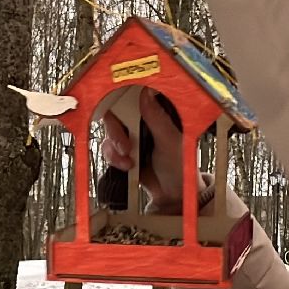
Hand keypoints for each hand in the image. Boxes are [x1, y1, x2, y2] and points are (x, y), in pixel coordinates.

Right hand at [100, 93, 184, 210]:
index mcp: (156, 113)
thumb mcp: (170, 141)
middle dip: (116, 131)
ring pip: (109, 133)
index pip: (134, 97)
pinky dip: (114, 158)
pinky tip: (127, 165)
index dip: (121, 97)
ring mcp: (131, 137)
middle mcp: (141, 122)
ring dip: (114, 148)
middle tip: (125, 146)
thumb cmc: (179, 167)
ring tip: (128, 160)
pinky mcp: (123, 152)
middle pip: (116, 115)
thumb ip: (157, 118)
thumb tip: (145, 94)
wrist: (173, 195)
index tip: (115, 105)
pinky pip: (108, 149)